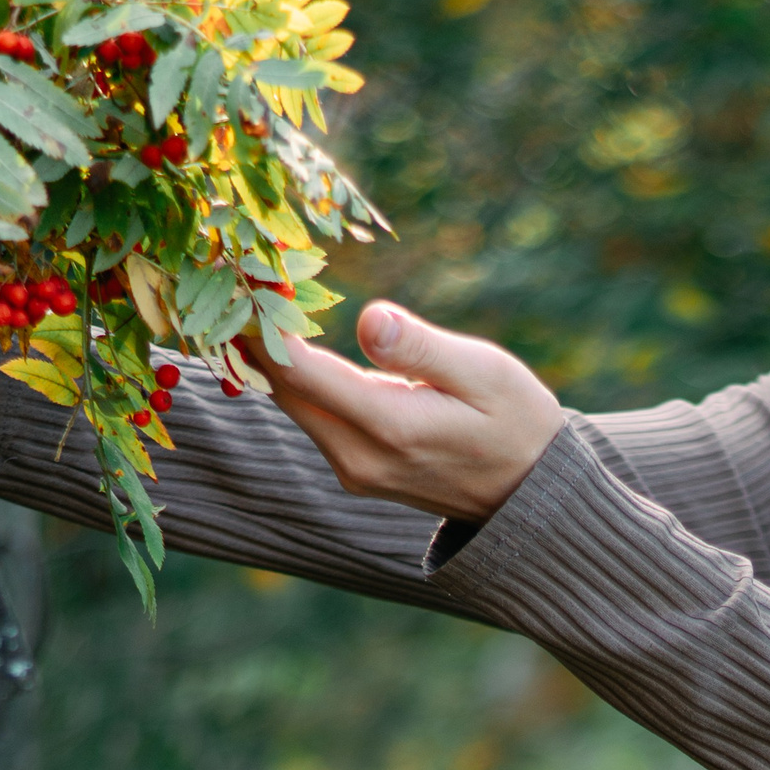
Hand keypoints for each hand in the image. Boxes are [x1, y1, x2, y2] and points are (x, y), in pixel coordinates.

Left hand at [252, 301, 564, 521]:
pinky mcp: (356, 470)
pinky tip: (286, 338)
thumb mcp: (486, 373)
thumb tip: (370, 316)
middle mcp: (359, 457)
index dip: (264, 324)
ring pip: (291, 404)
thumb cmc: (518, 420)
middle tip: (236, 276)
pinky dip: (294, 377)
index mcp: (389, 427)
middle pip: (283, 390)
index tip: (246, 277)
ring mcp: (354, 470)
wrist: (532, 493)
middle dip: (255, 335)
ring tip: (253, 297)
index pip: (300, 372)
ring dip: (270, 355)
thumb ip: (423, 349)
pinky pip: (310, 416)